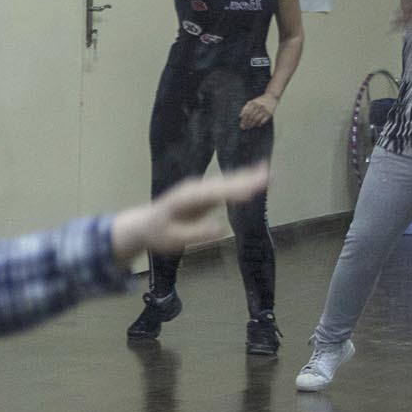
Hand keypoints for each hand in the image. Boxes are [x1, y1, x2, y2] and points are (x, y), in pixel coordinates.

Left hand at [110, 165, 268, 261]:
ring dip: (246, 176)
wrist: (144, 224)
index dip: (232, 191)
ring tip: (267, 173)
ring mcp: (199, 187)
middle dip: (244, 179)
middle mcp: (194, 188)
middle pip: (222, 183)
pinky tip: (257, 173)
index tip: (250, 191)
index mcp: (185, 199)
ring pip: (225, 181)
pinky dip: (241, 179)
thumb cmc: (159, 234)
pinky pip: (225, 184)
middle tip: (267, 176)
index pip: (212, 194)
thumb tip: (220, 228)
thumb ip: (195, 233)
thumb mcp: (173, 239)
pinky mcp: (205, 191)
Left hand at [238, 94, 278, 129]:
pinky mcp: (269, 113)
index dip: (244, 120)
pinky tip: (257, 125)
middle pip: (251, 117)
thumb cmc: (259, 100)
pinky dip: (259, 124)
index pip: (247, 113)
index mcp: (253, 103)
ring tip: (249, 127)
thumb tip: (240, 116)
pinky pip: (263, 121)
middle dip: (247, 123)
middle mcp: (259, 106)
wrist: (271, 97)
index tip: (241, 125)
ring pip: (257, 119)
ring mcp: (264, 110)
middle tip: (244, 128)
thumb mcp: (251, 102)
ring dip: (252, 125)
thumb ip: (245, 108)